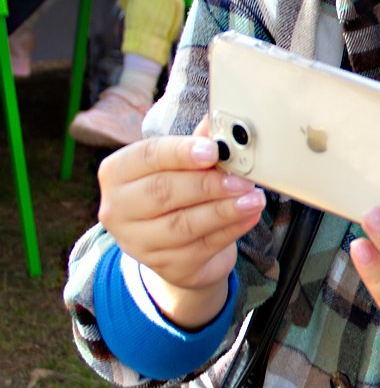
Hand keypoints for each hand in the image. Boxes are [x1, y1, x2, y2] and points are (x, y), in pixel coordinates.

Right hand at [97, 116, 264, 324]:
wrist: (180, 248)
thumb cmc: (178, 196)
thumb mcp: (182, 167)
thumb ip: (198, 144)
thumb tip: (219, 120)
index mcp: (118, 173)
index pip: (147, 156)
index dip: (180, 152)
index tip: (212, 151)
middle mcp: (118, 209)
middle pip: (164, 192)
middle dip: (208, 183)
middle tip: (241, 178)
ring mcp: (139, 243)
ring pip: (184, 224)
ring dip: (224, 209)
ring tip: (253, 198)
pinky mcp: (167, 266)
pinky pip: (203, 246)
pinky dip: (231, 229)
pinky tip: (249, 216)